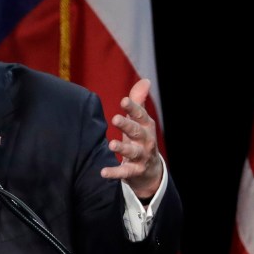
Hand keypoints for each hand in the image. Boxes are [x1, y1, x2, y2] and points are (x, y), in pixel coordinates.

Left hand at [100, 79, 161, 198]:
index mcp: (146, 126)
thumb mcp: (140, 121)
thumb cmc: (140, 139)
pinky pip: (124, 172)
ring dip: (122, 148)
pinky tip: (103, 172)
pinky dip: (114, 172)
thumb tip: (145, 80)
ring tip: (111, 145)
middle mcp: (146, 140)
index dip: (133, 107)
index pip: (140, 115)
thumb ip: (139, 102)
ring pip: (132, 152)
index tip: (123, 100)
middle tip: (115, 119)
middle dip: (127, 125)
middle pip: (137, 132)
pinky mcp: (135, 171)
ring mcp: (141, 156)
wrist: (150, 170)